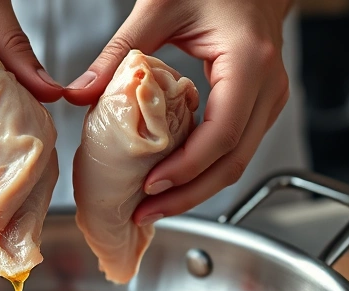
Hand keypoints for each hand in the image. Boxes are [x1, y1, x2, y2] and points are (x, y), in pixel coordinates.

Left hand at [64, 0, 293, 224]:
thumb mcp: (160, 8)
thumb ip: (119, 53)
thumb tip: (77, 92)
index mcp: (249, 64)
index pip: (221, 136)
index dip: (186, 169)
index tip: (150, 187)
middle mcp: (268, 87)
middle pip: (233, 162)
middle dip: (188, 196)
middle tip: (146, 212)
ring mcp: (270, 99)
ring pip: (238, 162)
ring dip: (196, 189)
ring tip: (153, 205)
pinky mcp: (262, 105)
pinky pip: (236, 148)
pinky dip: (205, 169)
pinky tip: (172, 179)